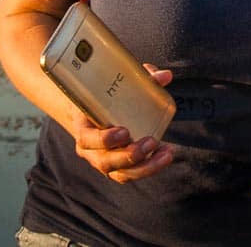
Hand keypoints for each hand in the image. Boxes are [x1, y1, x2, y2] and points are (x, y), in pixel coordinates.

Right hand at [72, 67, 174, 182]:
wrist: (94, 112)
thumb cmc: (107, 98)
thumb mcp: (117, 87)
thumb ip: (142, 78)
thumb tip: (165, 76)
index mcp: (84, 127)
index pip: (87, 139)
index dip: (104, 139)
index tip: (124, 132)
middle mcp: (91, 150)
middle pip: (105, 161)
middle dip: (129, 155)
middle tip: (151, 141)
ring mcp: (104, 161)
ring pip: (120, 174)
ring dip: (145, 166)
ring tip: (166, 154)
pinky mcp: (118, 168)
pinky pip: (132, 174)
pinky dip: (150, 167)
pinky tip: (165, 155)